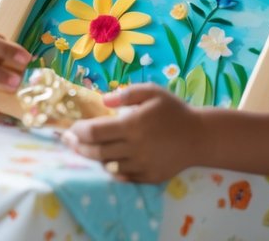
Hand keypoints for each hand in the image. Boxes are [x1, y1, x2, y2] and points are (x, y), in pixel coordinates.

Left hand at [61, 83, 202, 182]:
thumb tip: (103, 100)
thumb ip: (127, 93)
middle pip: (97, 152)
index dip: (79, 132)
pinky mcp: (149, 177)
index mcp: (133, 125)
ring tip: (84, 151)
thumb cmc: (174, 110)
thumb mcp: (152, 92)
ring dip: (93, 159)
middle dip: (79, 147)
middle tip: (68, 142)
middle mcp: (135, 148)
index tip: (71, 129)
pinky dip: (112, 170)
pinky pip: (124, 176)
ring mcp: (142, 165)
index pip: (95, 132)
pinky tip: (106, 162)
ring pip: (108, 165)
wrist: (200, 136)